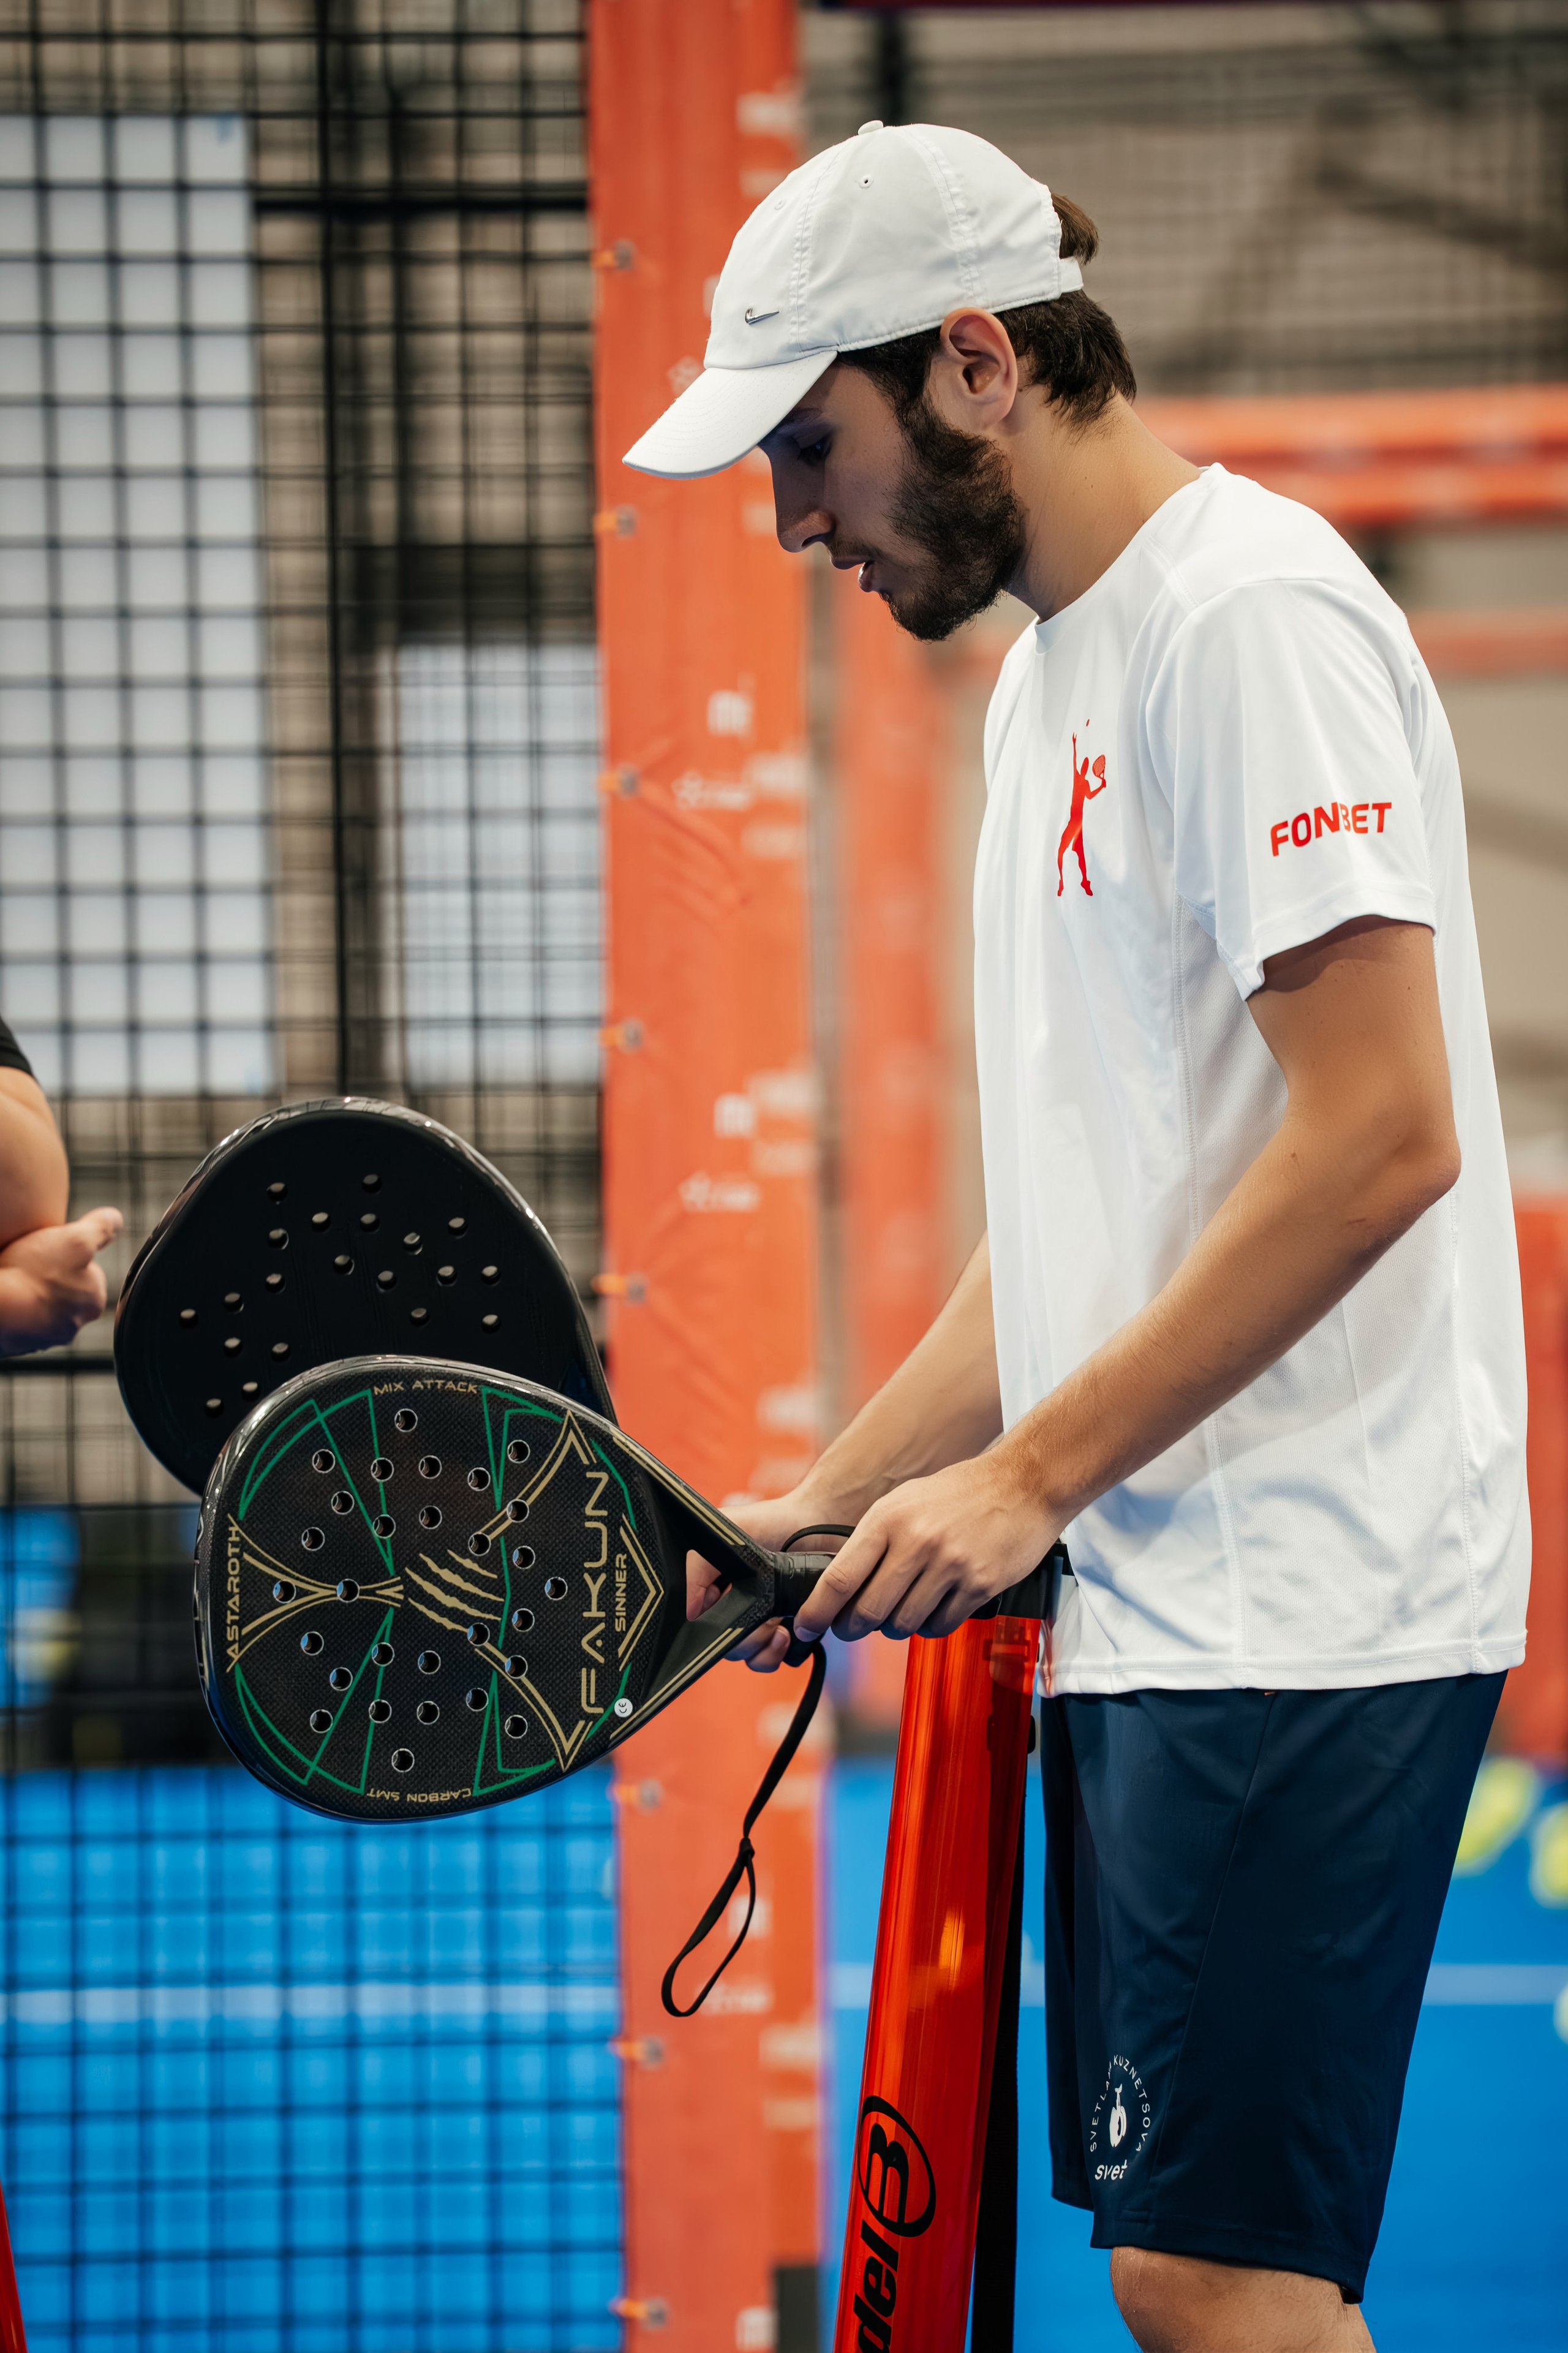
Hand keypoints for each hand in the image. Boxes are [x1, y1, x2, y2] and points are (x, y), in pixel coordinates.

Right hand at [0, 1206, 122, 1356]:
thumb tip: (116, 1218)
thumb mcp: (76, 1239)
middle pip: (64, 1291)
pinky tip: (4, 1293)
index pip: (89, 1273)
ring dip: (29, 1292)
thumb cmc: (34, 1274)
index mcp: (92, 1302)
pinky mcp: (15, 1343)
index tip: (54, 1249)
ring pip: (40, 1306)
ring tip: (14, 1278)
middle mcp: (72, 1325)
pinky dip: (12, 1307)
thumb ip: (101, 1228)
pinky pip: (17, 1320)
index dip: (71, 1256)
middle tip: (31, 1262)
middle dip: (50, 1277)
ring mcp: (41, 1338)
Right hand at [687, 1485, 849, 1674]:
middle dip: (742, 1641)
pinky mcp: (788, 1629)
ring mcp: (761, 1621)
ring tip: (777, 1630)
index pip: (701, 1626)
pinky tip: (786, 1634)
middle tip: (762, 1623)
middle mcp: (735, 1608)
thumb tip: (692, 1613)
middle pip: (725, 1647)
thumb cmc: (769, 1522)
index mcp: (715, 1589)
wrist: (815, 1525)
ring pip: (748, 1657)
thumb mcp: (724, 1533)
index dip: (710, 1630)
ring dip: (760, 1650)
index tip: (727, 1620)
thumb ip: (698, 1566)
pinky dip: (777, 1654)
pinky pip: (774, 1658)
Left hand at [791, 1448, 1056, 1646]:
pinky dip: (931, 1625)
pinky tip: (935, 1608)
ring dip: (896, 1627)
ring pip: (904, 1624)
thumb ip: (874, 1540)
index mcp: (889, 1518)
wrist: (1024, 1482)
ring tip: (901, 1610)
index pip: (840, 1578)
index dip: (817, 1611)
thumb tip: (842, 1587)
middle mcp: (917, 1542)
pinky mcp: (980, 1585)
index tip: (805, 1626)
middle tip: (853, 1627)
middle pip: (868, 1610)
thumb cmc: (959, 1493)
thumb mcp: (905, 1501)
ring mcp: (950, 1565)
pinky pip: (941, 1625)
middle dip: (853, 1627)